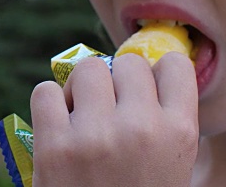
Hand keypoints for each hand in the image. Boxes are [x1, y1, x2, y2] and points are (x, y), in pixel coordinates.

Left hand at [30, 52, 198, 186]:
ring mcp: (96, 135)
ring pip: (86, 69)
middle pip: (127, 62)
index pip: (174, 64)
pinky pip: (46, 90)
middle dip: (116, 81)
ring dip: (81, 88)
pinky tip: (57, 124)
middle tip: (108, 108)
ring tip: (81, 115)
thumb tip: (138, 70)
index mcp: (179, 134)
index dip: (155, 73)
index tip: (143, 87)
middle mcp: (141, 128)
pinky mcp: (54, 145)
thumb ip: (162, 120)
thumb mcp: (170, 164)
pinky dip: (48, 103)